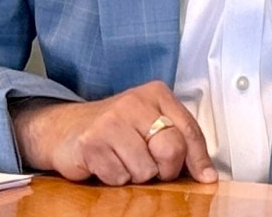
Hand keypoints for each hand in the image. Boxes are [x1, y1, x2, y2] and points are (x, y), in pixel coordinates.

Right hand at [10, 83, 215, 185]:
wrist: (65, 127)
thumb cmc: (115, 126)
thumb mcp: (150, 123)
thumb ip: (180, 141)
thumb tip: (206, 174)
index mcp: (156, 94)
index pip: (189, 130)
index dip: (199, 159)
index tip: (205, 177)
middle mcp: (134, 103)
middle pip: (171, 149)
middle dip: (166, 168)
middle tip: (152, 166)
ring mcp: (111, 122)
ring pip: (145, 169)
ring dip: (136, 174)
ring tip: (124, 159)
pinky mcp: (91, 144)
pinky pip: (119, 177)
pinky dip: (115, 178)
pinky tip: (107, 163)